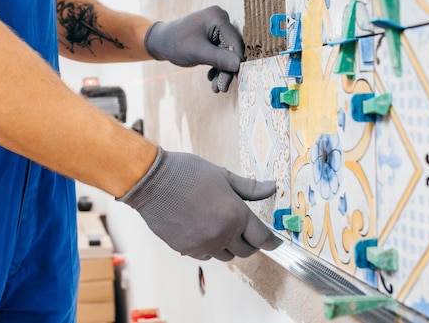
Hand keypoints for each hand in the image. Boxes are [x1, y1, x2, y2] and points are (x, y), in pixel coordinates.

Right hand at [118, 148, 281, 260]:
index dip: (272, 241)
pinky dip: (209, 248)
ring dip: (229, 246)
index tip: (276, 242)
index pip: (262, 238)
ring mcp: (203, 244)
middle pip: (246, 252)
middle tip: (246, 231)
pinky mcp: (186, 249)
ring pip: (226, 256)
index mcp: (236, 214)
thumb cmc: (188, 173)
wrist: (152, 181)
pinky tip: (203, 231)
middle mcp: (222, 233)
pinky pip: (206, 256)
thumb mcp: (223, 175)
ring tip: (221, 227)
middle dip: (250, 243)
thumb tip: (271, 187)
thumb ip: (250, 188)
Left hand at [144, 6, 244, 92]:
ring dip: (222, 71)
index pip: (235, 42)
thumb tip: (239, 65)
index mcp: (218, 17)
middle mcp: (221, 19)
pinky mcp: (215, 36)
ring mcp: (218, 27)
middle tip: (221, 89)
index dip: (236, 63)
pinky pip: (221, 53)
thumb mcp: (197, 53)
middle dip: (227, 70)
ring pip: (227, 53)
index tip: (233, 82)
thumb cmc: (175, 44)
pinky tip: (211, 77)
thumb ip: (219, 58)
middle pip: (232, 49)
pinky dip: (217, 66)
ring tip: (215, 88)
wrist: (160, 42)